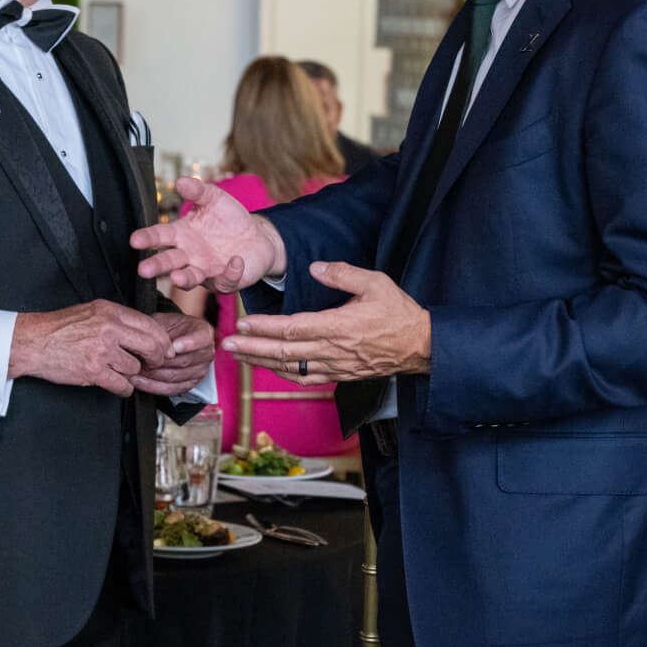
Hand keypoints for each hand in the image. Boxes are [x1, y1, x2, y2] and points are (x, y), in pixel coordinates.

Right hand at [10, 300, 173, 397]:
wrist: (32, 341)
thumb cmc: (60, 328)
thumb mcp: (92, 311)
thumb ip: (118, 319)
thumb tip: (146, 331)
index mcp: (111, 311)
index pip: (151, 325)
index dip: (162, 341)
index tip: (164, 349)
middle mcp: (109, 328)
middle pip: (152, 346)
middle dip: (156, 358)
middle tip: (152, 363)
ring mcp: (102, 350)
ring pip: (135, 368)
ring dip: (131, 374)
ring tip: (118, 371)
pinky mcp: (94, 371)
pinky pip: (122, 385)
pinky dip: (123, 388)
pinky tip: (116, 384)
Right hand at [131, 176, 285, 290]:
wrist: (256, 237)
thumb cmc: (229, 219)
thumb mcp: (214, 199)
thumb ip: (198, 191)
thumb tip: (180, 181)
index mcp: (181, 235)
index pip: (160, 237)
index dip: (147, 239)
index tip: (134, 240)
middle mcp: (189, 256)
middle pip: (168, 262)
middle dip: (156, 266)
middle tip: (143, 270)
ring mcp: (206, 271)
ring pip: (190, 278)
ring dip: (183, 279)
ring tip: (176, 277)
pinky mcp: (225, 281)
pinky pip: (225, 281)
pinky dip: (230, 273)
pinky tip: (235, 261)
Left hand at [131, 312, 214, 395]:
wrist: (175, 339)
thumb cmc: (170, 328)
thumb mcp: (166, 320)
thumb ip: (160, 327)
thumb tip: (148, 339)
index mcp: (204, 333)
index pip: (201, 339)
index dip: (189, 343)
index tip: (174, 346)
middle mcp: (206, 353)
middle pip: (184, 361)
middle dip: (160, 362)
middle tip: (141, 359)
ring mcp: (200, 371)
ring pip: (176, 377)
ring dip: (153, 375)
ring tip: (135, 370)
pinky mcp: (190, 384)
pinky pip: (171, 389)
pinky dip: (153, 386)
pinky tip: (139, 381)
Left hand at [223, 262, 429, 384]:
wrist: (421, 346)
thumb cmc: (399, 313)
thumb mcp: (375, 282)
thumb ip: (342, 273)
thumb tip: (314, 267)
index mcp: (338, 326)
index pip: (291, 328)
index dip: (263, 328)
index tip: (241, 324)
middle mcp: (332, 350)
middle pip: (283, 352)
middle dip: (251, 348)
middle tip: (225, 345)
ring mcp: (335, 366)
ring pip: (290, 368)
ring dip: (261, 363)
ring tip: (239, 357)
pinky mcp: (340, 375)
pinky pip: (306, 378)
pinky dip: (284, 375)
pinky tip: (270, 369)